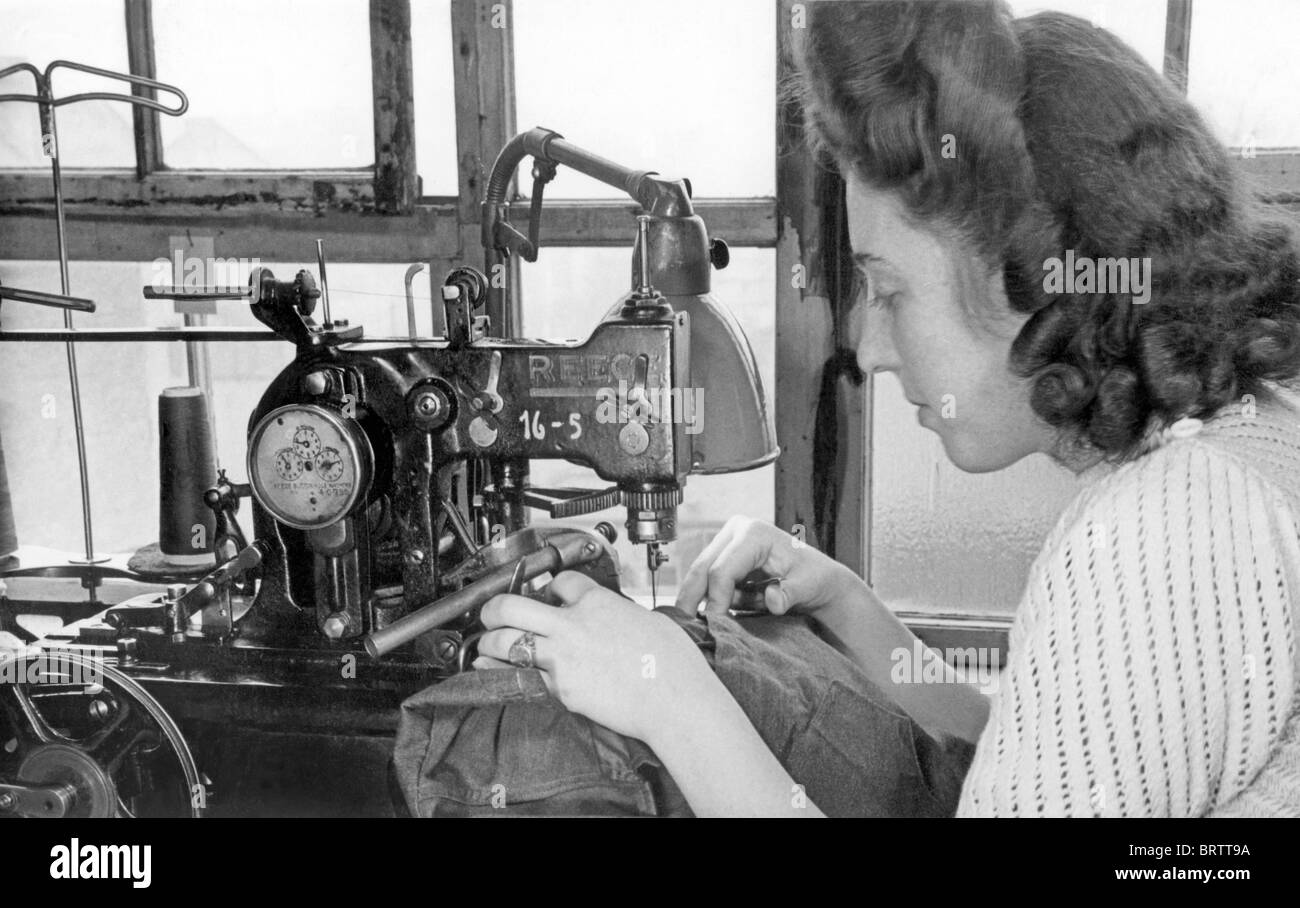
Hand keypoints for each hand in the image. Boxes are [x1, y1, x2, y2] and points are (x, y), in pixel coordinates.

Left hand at [476, 571, 717, 743]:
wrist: (675, 699)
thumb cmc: (673, 662)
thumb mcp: (648, 619)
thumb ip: (620, 614)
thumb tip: (615, 617)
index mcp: (597, 601)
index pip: (560, 582)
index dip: (551, 587)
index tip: (549, 594)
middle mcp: (573, 624)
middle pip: (513, 605)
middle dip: (494, 608)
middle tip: (490, 613)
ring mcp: (563, 656)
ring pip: (506, 640)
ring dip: (489, 641)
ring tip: (486, 643)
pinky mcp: (562, 688)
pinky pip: (519, 676)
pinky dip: (497, 672)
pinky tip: (487, 669)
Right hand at [675, 516, 855, 617]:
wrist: (817, 576)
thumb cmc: (814, 577)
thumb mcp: (808, 586)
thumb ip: (789, 594)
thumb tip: (772, 599)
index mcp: (754, 533)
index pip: (721, 571)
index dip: (716, 600)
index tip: (716, 625)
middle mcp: (736, 531)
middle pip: (701, 568)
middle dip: (691, 599)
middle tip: (686, 628)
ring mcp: (728, 541)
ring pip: (699, 574)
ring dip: (697, 600)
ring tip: (696, 626)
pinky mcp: (724, 555)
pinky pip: (706, 580)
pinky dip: (706, 599)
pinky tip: (710, 615)